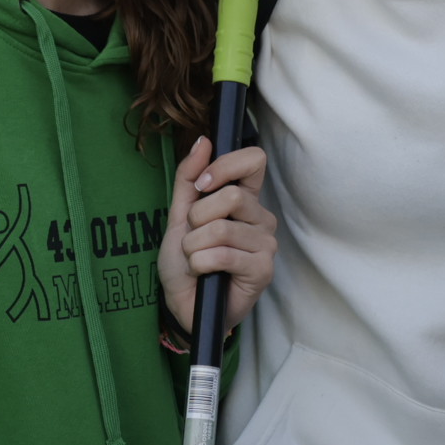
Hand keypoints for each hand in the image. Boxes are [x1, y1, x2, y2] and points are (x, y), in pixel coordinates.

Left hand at [160, 141, 273, 338]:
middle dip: (197, 218)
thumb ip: (189, 177)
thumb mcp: (179, 214)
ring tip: (196, 259)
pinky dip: (200, 263)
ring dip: (194, 246)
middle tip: (193, 237)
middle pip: (232, 196)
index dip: (225, 165)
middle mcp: (261, 218)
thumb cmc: (186, 261)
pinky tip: (203, 273)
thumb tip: (204, 140)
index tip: (202, 185)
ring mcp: (265, 244)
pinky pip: (223, 254)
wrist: (182, 304)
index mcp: (245, 199)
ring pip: (222, 228)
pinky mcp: (263, 270)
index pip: (254, 160)